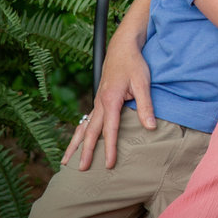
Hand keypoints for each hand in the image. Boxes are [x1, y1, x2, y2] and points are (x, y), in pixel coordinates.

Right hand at [61, 40, 154, 169]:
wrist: (122, 47)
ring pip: (83, 127)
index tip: (109, 164)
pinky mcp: (99, 100)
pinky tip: (77, 141)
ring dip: (76, 144)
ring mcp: (97, 102)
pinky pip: (86, 120)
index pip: (110, 130)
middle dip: (86, 152)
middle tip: (81, 170)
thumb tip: (150, 127)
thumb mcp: (143, 82)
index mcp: (110, 100)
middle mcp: (99, 103)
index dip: (110, 148)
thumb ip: (146, 105)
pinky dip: (80, 133)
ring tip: (66, 161)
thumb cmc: (134, 64)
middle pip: (91, 132)